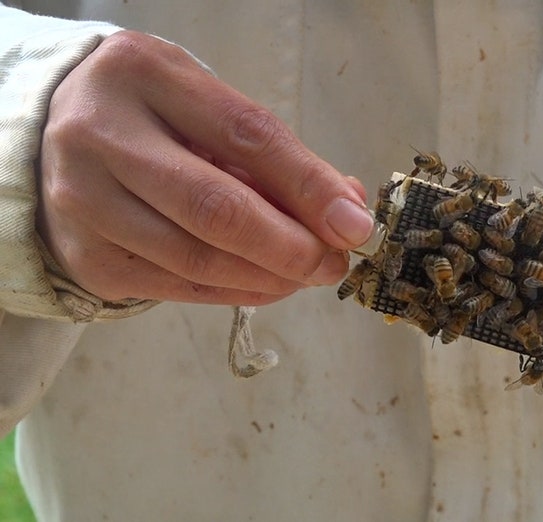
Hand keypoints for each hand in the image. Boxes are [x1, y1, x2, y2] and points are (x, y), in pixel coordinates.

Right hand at [37, 31, 372, 304]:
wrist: (54, 138)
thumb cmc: (154, 118)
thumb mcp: (208, 109)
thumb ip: (276, 155)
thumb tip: (347, 210)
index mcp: (143, 75)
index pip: (245, 135)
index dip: (308, 185)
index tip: (353, 223)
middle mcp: (101, 135)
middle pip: (215, 208)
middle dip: (290, 246)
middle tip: (333, 263)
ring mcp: (84, 201)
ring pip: (197, 259)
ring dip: (269, 276)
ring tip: (308, 274)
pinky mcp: (85, 256)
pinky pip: (177, 287)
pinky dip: (236, 291)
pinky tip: (268, 284)